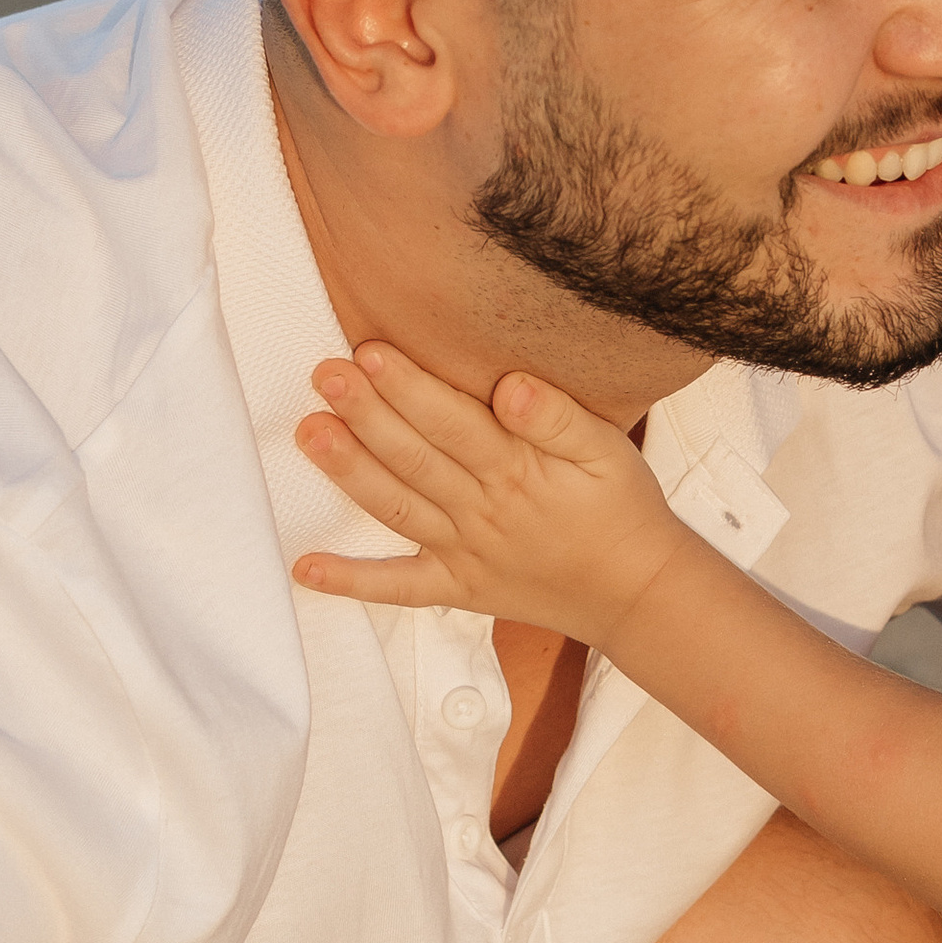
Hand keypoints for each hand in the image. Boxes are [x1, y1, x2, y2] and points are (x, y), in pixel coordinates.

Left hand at [294, 342, 681, 642]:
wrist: (636, 591)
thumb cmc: (621, 508)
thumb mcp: (608, 452)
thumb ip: (558, 417)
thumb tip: (511, 385)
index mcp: (519, 471)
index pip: (454, 422)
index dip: (409, 387)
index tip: (370, 351)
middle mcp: (483, 510)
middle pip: (415, 457)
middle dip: (366, 414)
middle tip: (324, 375)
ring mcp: (464, 552)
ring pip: (398, 509)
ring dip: (349, 473)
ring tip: (309, 433)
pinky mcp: (458, 588)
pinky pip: (400, 588)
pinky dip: (353, 582)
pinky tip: (305, 568)